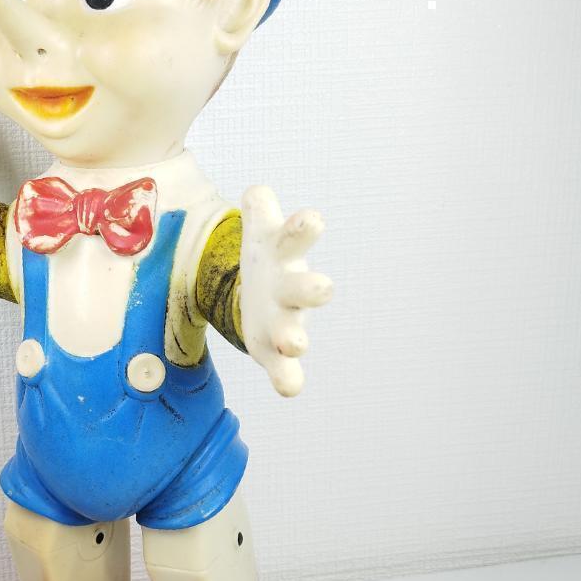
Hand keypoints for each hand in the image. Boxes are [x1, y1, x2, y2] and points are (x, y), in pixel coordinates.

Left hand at [239, 187, 331, 396]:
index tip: (312, 219)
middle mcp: (292, 289)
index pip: (296, 237)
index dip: (303, 229)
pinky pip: (284, 370)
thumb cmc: (266, 260)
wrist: (258, 298)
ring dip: (296, 339)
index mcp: (284, 255)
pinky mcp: (272, 351)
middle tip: (323, 287)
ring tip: (294, 343)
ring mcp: (285, 321)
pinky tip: (290, 388)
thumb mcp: (258, 231)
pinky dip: (288, 379)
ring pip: (295, 332)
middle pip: (306, 288)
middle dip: (313, 288)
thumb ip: (258, 208)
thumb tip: (258, 192)